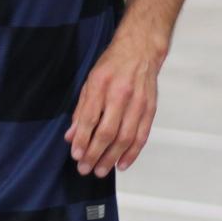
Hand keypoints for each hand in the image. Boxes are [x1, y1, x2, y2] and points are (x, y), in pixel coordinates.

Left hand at [66, 35, 162, 177]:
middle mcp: (120, 94)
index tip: (75, 154)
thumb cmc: (112, 65)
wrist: (141, 50)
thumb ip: (81, 109)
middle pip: (107, 132)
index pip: (90, 118)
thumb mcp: (90, 81)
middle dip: (95, 154)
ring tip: (101, 171)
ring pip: (125, 138)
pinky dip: (132, 153)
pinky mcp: (150, 109)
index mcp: (101, 85)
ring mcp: (138, 103)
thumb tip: (71, 135)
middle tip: (85, 168)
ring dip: (112, 158)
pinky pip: (141, 136)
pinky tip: (121, 164)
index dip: (82, 139)